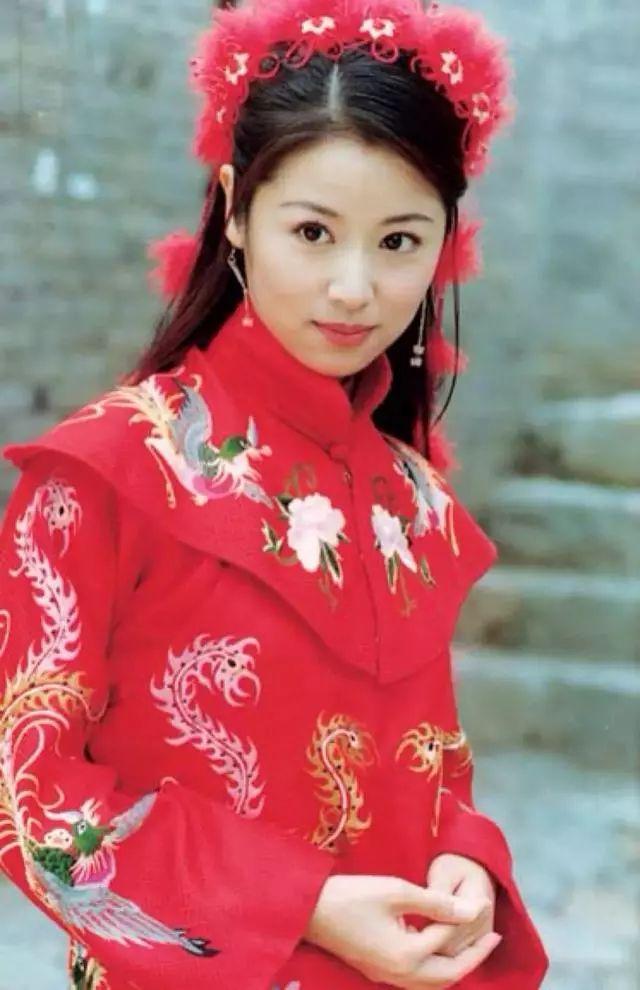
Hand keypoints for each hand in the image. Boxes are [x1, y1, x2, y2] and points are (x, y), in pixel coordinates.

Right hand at [303, 873, 501, 987]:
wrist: (310, 910)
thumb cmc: (351, 895)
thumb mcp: (395, 890)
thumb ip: (435, 903)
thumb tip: (473, 911)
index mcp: (406, 956)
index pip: (447, 941)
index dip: (467, 921)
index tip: (484, 903)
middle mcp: (400, 974)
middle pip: (448, 975)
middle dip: (474, 957)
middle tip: (494, 936)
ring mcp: (387, 976)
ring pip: (433, 982)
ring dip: (456, 965)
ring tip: (473, 943)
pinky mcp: (378, 971)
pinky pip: (418, 979)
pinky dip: (436, 967)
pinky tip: (437, 946)